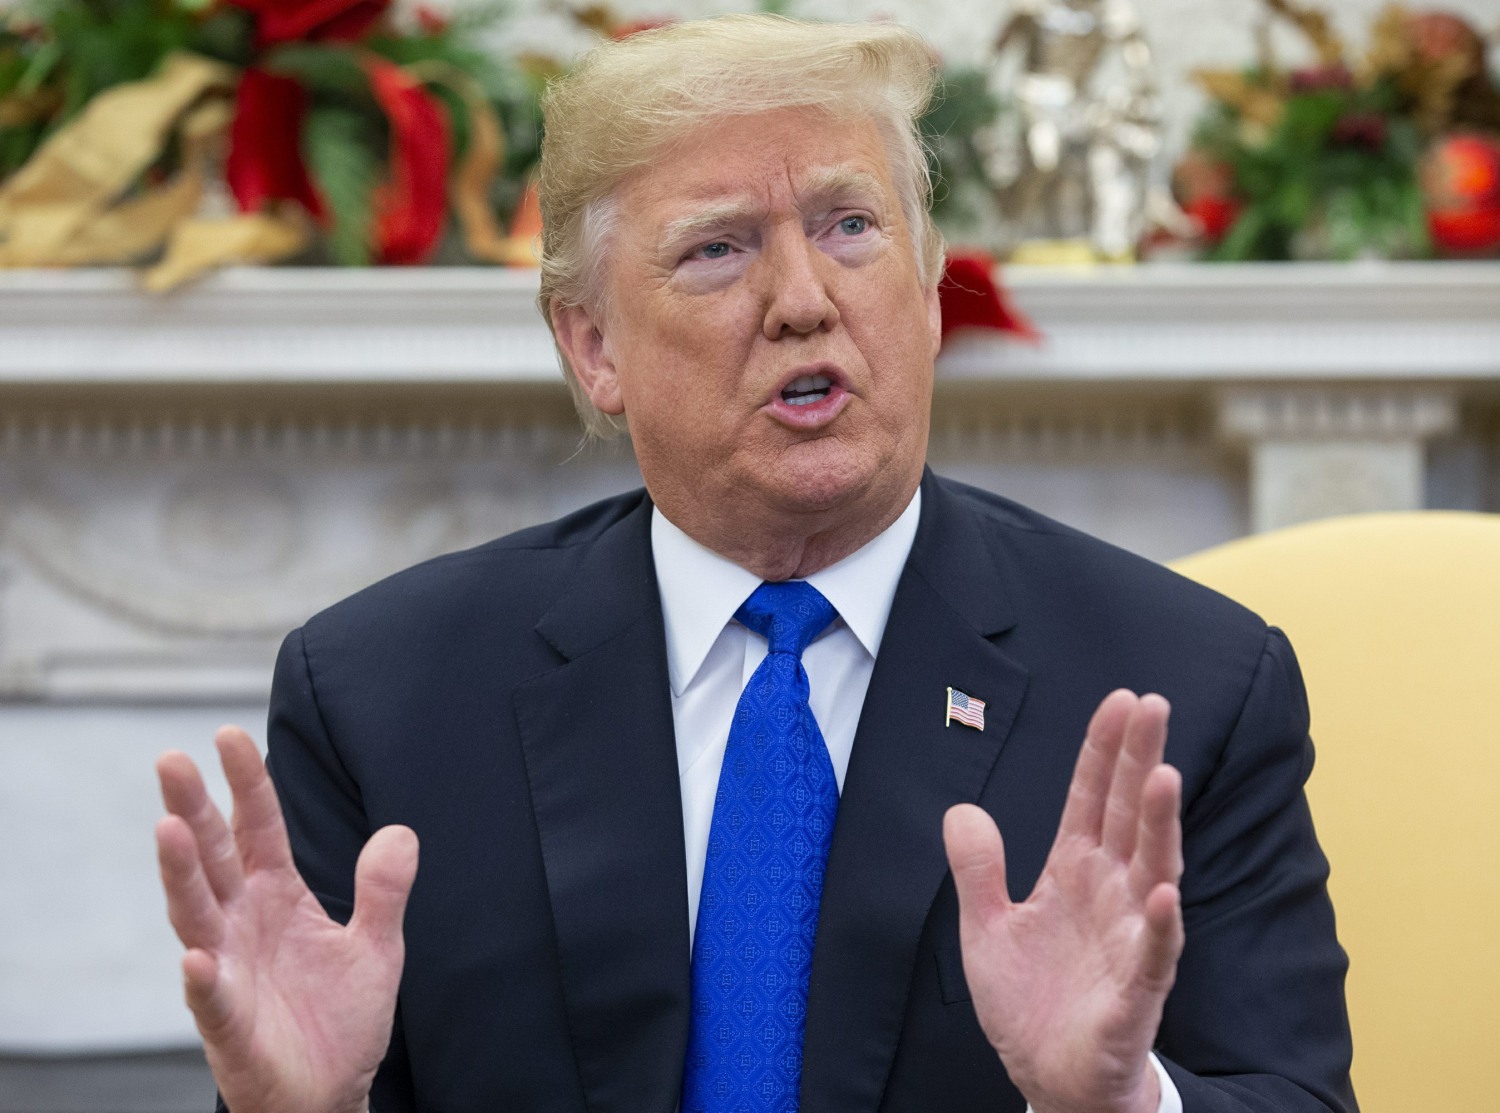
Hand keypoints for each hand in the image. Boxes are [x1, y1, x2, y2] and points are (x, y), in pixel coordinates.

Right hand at [156, 726, 417, 1112]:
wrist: (331, 1093)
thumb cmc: (340, 1019)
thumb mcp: (377, 946)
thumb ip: (384, 890)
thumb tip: (400, 832)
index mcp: (277, 897)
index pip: (257, 829)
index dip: (245, 784)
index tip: (228, 735)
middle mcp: (242, 925)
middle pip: (212, 857)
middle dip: (192, 809)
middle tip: (171, 760)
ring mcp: (229, 971)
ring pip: (196, 914)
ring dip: (181, 874)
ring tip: (168, 828)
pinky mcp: (230, 1024)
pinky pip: (213, 999)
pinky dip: (204, 980)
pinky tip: (197, 958)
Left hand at [943, 690, 1183, 1112]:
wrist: (1049, 1081)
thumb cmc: (1030, 1003)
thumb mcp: (986, 928)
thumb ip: (977, 870)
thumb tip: (961, 810)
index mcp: (1074, 873)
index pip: (1092, 800)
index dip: (1104, 752)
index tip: (1120, 700)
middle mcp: (1111, 894)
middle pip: (1128, 817)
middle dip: (1141, 761)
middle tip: (1154, 706)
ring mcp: (1129, 939)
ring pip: (1152, 870)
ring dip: (1159, 826)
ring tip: (1163, 776)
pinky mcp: (1136, 992)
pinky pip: (1153, 953)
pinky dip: (1159, 923)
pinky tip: (1162, 892)